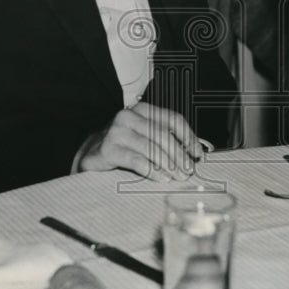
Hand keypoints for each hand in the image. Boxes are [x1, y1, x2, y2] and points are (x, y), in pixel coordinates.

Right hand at [77, 102, 204, 181]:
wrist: (91, 153)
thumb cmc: (123, 145)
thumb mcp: (144, 135)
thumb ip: (164, 138)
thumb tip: (193, 152)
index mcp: (143, 109)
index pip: (173, 118)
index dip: (188, 136)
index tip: (198, 154)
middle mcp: (129, 116)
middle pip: (163, 134)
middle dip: (179, 154)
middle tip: (189, 170)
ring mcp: (117, 131)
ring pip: (151, 147)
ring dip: (168, 165)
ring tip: (178, 176)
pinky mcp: (108, 148)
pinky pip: (136, 160)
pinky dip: (152, 171)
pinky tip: (162, 178)